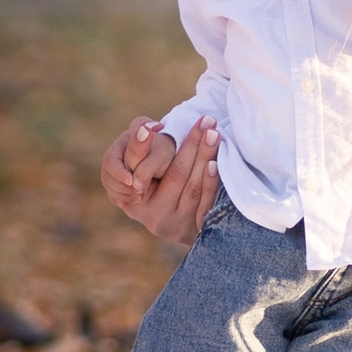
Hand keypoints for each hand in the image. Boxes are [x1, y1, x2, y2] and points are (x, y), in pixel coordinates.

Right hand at [100, 117, 177, 210]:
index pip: (110, 160)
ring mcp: (113, 169)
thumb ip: (147, 167)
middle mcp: (114, 156)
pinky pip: (113, 193)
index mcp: (122, 143)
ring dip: (122, 194)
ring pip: (109, 186)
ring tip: (140, 198)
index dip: (119, 173)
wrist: (169, 157)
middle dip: (121, 186)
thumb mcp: (160, 155)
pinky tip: (135, 200)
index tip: (132, 182)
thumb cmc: (164, 153)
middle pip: (107, 175)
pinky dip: (123, 199)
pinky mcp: (117, 182)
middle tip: (139, 193)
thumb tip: (135, 184)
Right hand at [104, 117, 218, 244]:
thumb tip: (145, 126)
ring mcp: (176, 225)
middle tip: (205, 121)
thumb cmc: (155, 184)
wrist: (178, 224)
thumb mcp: (141, 171)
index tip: (153, 125)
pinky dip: (211, 183)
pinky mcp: (196, 230)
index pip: (144, 170)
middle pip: (176, 175)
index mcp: (136, 201)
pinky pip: (206, 204)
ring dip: (205, 157)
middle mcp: (154, 216)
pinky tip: (215, 163)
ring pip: (192, 187)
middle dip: (192, 145)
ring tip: (213, 133)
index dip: (146, 147)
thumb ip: (140, 150)